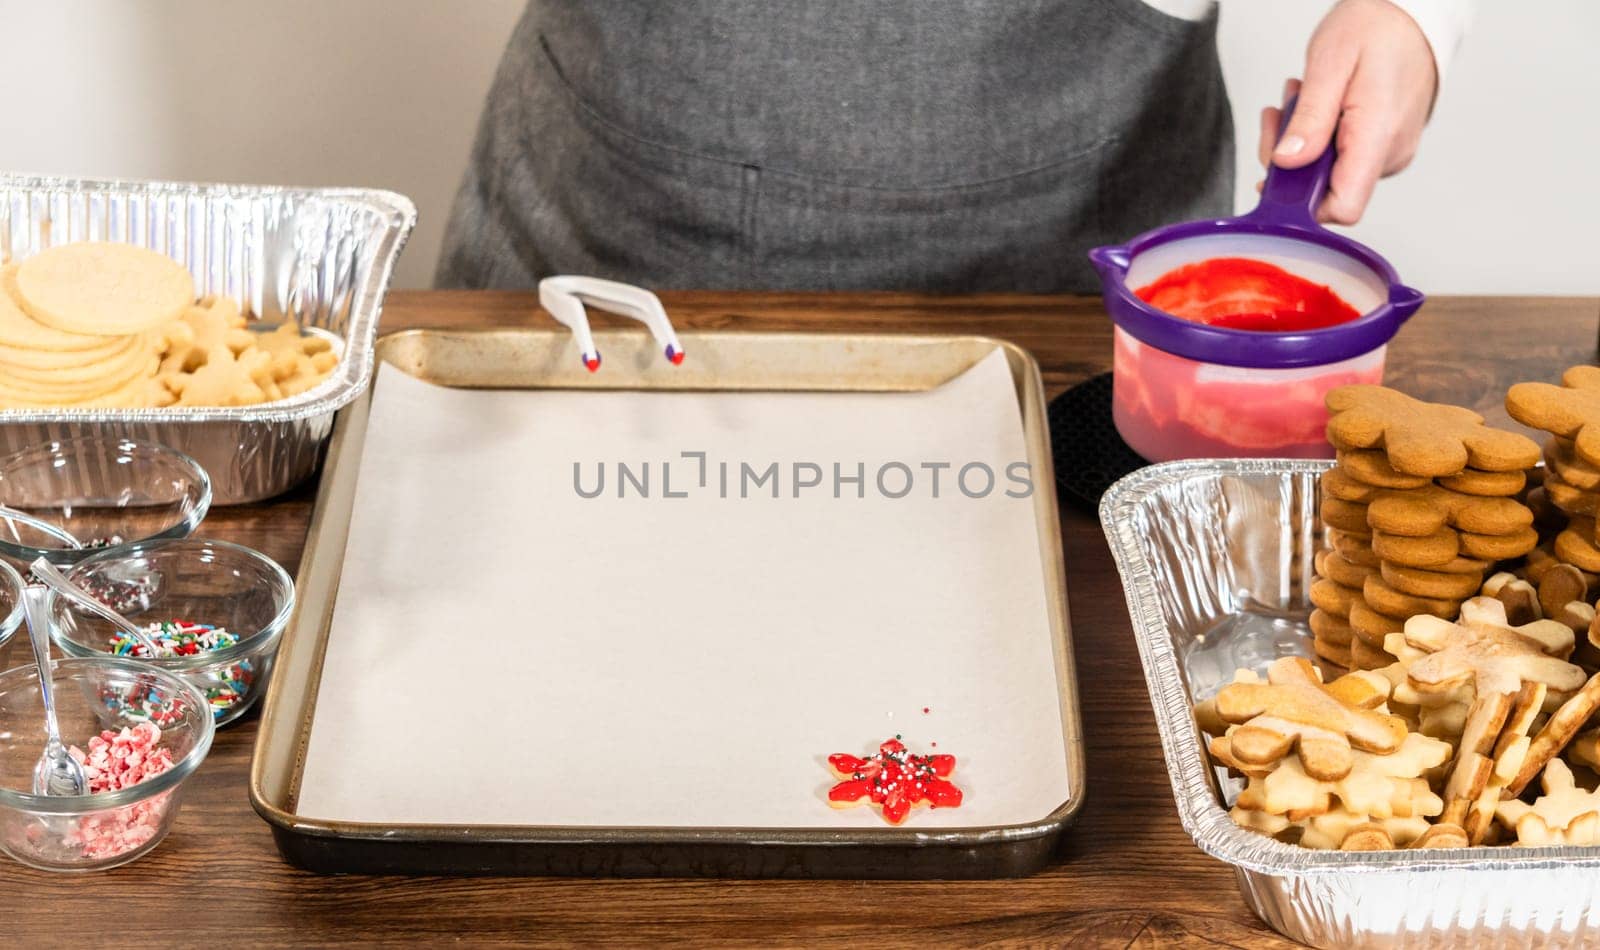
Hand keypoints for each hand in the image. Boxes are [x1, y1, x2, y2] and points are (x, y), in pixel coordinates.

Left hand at [1258, 0, 1438, 224]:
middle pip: (1325, 191)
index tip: (1275, 175)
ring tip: (1296, 99)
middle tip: (1279, 115)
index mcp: (1379, 137)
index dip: (1303, 204)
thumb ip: (1309, 118)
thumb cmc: (1378, 28)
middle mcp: (1390, 154)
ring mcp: (1389, 152)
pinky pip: (1341, 156)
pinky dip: (1317, 136)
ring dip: (1301, 141)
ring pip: (1328, 173)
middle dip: (1289, 160)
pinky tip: (1312, 106)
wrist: (1411, 12)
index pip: (1342, 207)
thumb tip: (1287, 161)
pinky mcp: (1383, 145)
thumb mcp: (1331, 65)